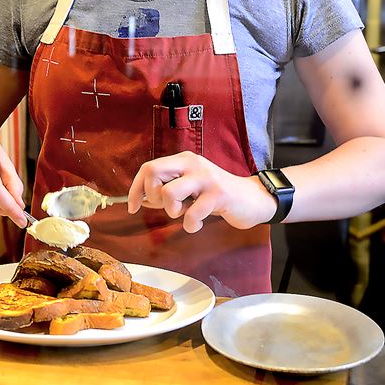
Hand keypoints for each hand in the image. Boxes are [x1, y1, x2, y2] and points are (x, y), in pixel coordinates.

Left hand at [127, 151, 276, 232]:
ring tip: (185, 214)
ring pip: (168, 193)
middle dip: (153, 197)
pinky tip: (198, 223)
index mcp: (183, 160)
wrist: (251, 199)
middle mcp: (192, 163)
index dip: (136, 189)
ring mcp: (206, 178)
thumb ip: (166, 191)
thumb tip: (139, 200)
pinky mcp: (218, 194)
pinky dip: (190, 225)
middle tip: (169, 207)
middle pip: (153, 173)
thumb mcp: (190, 188)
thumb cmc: (216, 196)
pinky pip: (191, 214)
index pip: (149, 168)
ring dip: (172, 211)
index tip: (133, 207)